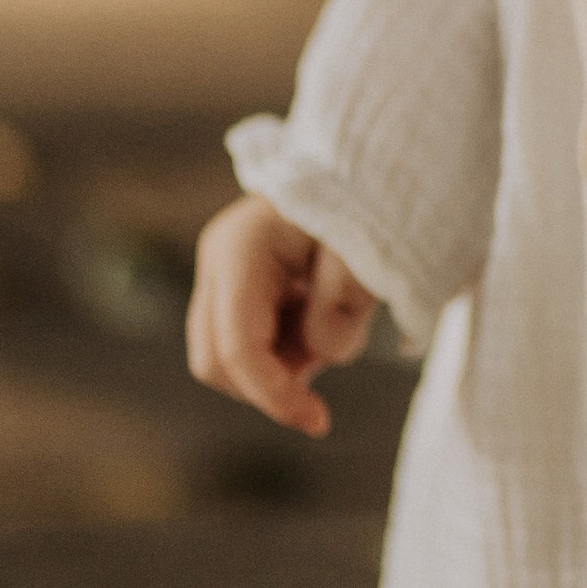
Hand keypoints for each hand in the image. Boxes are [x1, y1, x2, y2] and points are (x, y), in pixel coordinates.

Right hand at [187, 197, 375, 436]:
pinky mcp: (236, 288)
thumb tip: (315, 351)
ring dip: (281, 365)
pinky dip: (284, 351)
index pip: (237, 346)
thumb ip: (340, 305)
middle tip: (333, 349)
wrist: (371, 165)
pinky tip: (319, 312)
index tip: (319, 422)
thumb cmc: (371, 202)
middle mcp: (219, 260)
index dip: (273, 395)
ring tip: (336, 315)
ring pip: (228, 361)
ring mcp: (222, 273)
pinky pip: (246, 345)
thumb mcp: (369, 251)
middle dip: (271, 381)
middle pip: (215, 362)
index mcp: (242, 246)